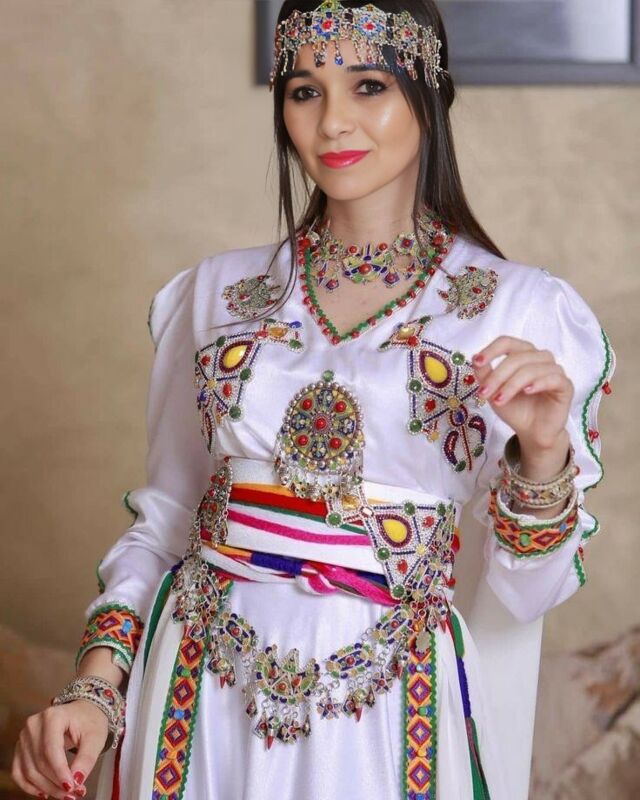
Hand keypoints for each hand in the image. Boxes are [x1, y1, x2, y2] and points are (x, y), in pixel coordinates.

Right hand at [11, 699, 107, 798]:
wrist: (82, 713)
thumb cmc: (89, 721)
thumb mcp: (95, 737)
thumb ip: (86, 758)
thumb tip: (76, 781)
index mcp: (53, 716)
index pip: (51, 750)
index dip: (60, 772)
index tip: (72, 787)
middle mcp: (34, 724)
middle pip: (40, 762)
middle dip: (55, 782)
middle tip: (73, 794)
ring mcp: (25, 736)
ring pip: (29, 770)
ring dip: (45, 787)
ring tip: (64, 795)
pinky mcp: (21, 747)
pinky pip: (19, 772)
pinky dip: (30, 786)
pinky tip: (44, 793)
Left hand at [472, 335, 573, 454]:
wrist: (531, 431)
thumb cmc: (515, 407)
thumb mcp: (493, 391)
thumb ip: (485, 374)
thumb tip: (475, 357)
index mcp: (523, 354)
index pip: (507, 342)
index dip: (492, 350)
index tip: (478, 362)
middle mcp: (540, 358)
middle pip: (517, 357)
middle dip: (498, 376)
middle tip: (484, 393)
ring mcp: (554, 371)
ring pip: (532, 368)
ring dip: (512, 384)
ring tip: (499, 400)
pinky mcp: (565, 386)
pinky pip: (554, 378)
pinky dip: (538, 383)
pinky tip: (527, 391)